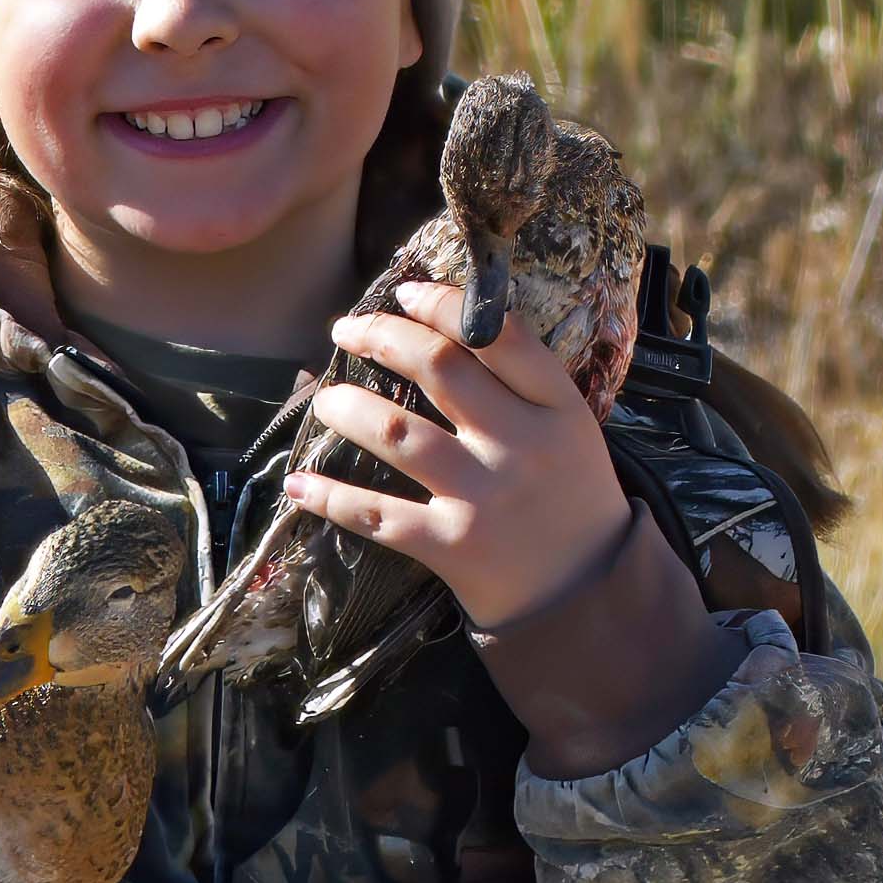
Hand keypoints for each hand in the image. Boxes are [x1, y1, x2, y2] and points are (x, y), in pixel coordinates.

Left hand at [292, 271, 626, 631]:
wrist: (584, 590)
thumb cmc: (568, 496)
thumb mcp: (567, 428)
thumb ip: (520, 386)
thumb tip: (439, 332)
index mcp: (558, 405)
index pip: (498, 335)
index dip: (443, 303)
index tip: (404, 292)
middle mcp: (520, 443)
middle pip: (439, 368)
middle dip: (381, 338)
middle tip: (346, 329)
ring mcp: (482, 496)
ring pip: (397, 434)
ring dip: (348, 409)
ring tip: (324, 399)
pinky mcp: (451, 546)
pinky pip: (377, 514)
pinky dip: (330, 499)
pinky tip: (298, 486)